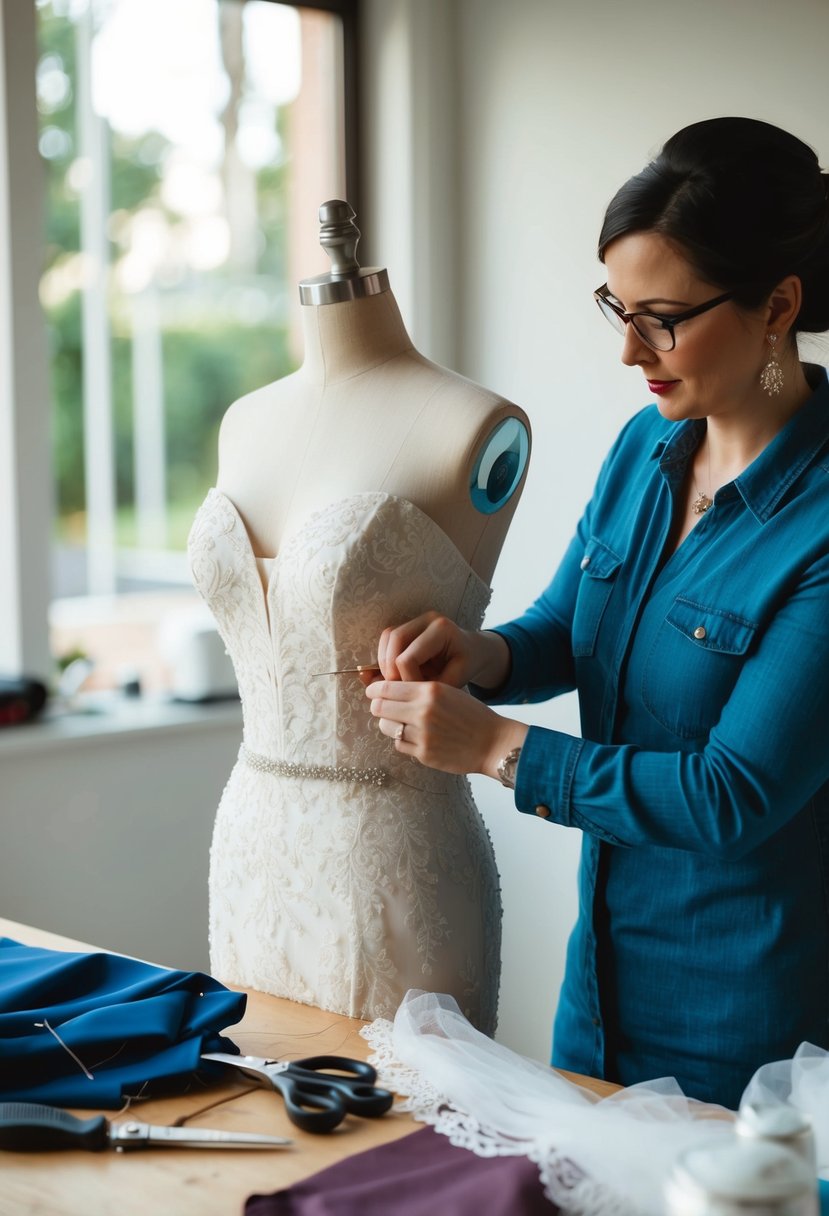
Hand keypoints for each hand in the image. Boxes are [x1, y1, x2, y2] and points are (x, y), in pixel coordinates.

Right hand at [363, 612, 510, 689]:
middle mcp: (428, 619)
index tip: (415, 694)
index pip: (409, 657)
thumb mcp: (456, 680)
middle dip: (390, 669)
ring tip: (394, 682)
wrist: (473, 651)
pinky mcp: (408, 624)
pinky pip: (388, 638)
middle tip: (397, 689)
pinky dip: (385, 656)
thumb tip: (401, 694)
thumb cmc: (466, 666)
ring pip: (387, 637)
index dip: (406, 680)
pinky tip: (393, 673)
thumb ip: (430, 687)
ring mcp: (417, 619)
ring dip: (384, 662)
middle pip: (394, 640)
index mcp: (442, 630)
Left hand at [366, 677, 527, 778]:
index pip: (386, 687)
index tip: (373, 691)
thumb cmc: (471, 715)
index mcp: (430, 690)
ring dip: (388, 724)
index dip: (375, 689)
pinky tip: (414, 737)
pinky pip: (399, 744)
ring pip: (386, 727)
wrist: (492, 743)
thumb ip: (419, 688)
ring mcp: (422, 735)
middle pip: (379, 707)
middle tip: (381, 707)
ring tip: (398, 723)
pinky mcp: (423, 754)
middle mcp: (423, 711)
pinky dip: (402, 740)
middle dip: (377, 706)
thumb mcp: (448, 691)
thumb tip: (385, 688)